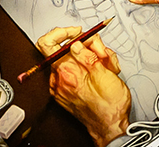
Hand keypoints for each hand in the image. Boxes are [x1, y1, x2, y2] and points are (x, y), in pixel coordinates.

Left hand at [35, 27, 130, 146]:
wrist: (109, 125)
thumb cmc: (110, 104)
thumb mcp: (105, 74)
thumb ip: (87, 55)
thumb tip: (75, 42)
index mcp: (66, 72)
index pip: (47, 44)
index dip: (62, 32)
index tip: (78, 32)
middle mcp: (59, 79)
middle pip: (66, 49)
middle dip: (87, 46)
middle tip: (102, 54)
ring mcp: (61, 87)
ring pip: (72, 59)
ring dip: (90, 58)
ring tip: (105, 67)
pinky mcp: (65, 92)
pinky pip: (73, 71)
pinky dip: (86, 68)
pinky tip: (100, 74)